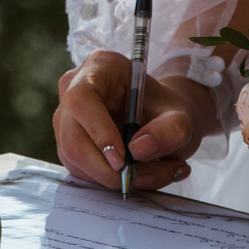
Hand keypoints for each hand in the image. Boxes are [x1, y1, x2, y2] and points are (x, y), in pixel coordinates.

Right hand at [54, 52, 216, 192]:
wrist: (163, 119)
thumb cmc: (168, 111)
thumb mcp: (182, 118)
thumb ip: (170, 130)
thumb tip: (138, 150)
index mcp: (100, 67)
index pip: (82, 99)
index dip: (98, 132)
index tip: (123, 159)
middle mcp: (73, 90)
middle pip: (73, 138)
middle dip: (107, 168)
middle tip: (143, 176)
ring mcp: (66, 120)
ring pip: (75, 160)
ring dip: (115, 178)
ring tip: (155, 172)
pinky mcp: (68, 144)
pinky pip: (82, 171)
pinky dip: (111, 181)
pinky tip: (139, 173)